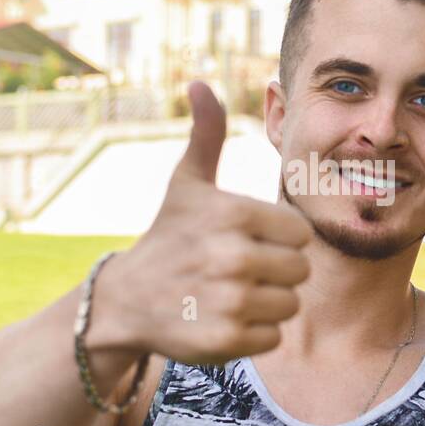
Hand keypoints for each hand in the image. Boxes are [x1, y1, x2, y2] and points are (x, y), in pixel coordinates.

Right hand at [97, 81, 311, 364]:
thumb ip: (206, 135)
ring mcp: (228, 301)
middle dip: (274, 272)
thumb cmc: (168, 235)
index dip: (278, 239)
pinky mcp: (224, 341)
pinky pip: (272, 337)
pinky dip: (253, 333)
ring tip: (230, 294)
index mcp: (234, 213)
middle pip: (300, 270)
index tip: (245, 241)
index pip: (299, 233)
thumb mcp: (186, 182)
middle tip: (237, 270)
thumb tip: (200, 83)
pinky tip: (222, 319)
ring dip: (266, 304)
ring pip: (290, 305)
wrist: (124, 300)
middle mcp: (232, 256)